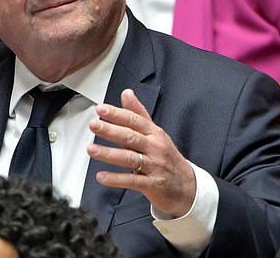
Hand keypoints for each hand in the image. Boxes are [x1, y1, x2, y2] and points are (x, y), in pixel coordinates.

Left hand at [87, 89, 195, 216]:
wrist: (187, 186)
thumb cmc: (167, 157)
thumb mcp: (155, 132)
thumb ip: (138, 113)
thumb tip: (126, 93)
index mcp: (154, 133)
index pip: (134, 120)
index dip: (117, 114)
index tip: (101, 109)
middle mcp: (154, 147)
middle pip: (130, 137)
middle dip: (111, 130)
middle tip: (94, 125)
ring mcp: (154, 166)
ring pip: (130, 158)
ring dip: (109, 154)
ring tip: (92, 149)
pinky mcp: (152, 184)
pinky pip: (132, 181)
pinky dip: (116, 179)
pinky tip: (102, 176)